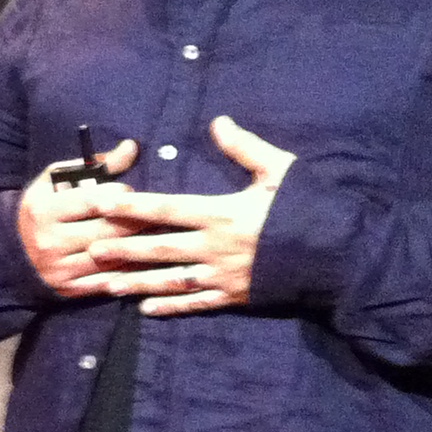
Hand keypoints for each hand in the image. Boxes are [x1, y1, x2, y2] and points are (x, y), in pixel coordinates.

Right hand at [16, 137, 139, 291]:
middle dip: (136, 221)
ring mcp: (59, 268)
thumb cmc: (43, 208)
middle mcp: (49, 241)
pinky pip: (108, 280)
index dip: (119, 195)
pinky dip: (129, 270)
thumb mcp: (58, 181)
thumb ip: (95, 164)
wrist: (13, 251)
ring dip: (138, 246)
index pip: (93, 201)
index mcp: (44, 211)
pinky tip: (142, 259)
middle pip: (107, 231)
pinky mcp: (69, 288)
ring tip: (155, 234)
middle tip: (154, 214)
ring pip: (111, 257)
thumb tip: (131, 148)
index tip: (130, 193)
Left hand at [67, 116, 295, 315]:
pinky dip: (170, 307)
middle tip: (89, 250)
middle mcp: (216, 248)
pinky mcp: (236, 297)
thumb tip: (218, 122)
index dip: (132, 207)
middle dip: (122, 249)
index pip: (167, 209)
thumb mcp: (281, 170)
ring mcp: (224, 276)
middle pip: (159, 248)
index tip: (102, 204)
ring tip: (105, 285)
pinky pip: (196, 304)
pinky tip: (145, 309)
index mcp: (223, 214)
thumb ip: (245, 149)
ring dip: (136, 283)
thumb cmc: (312, 208)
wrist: (342, 257)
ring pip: (169, 281)